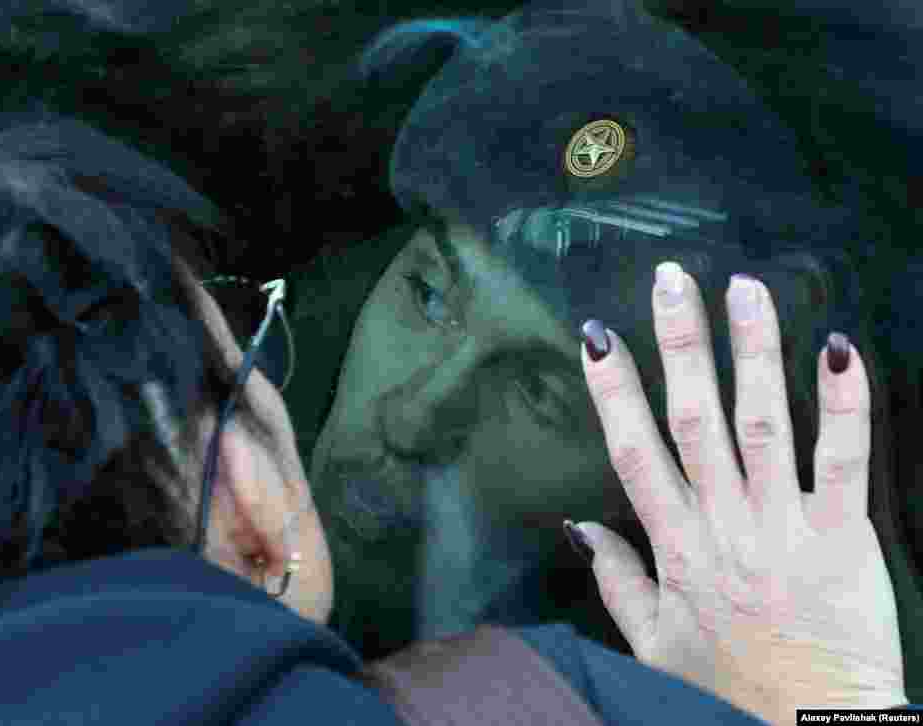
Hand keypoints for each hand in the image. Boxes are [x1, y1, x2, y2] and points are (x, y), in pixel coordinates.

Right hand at [572, 262, 905, 724]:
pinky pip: (842, 460)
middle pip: (694, 419)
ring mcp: (781, 525)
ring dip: (753, 352)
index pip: (634, 451)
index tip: (598, 336)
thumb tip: (578, 524)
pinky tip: (838, 349)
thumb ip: (614, 577)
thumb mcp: (650, 640)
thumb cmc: (728, 686)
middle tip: (671, 281)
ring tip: (744, 289)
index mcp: (675, 543)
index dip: (613, 391)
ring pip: (762, 422)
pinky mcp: (841, 536)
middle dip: (680, 344)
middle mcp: (722, 522)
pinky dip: (843, 404)